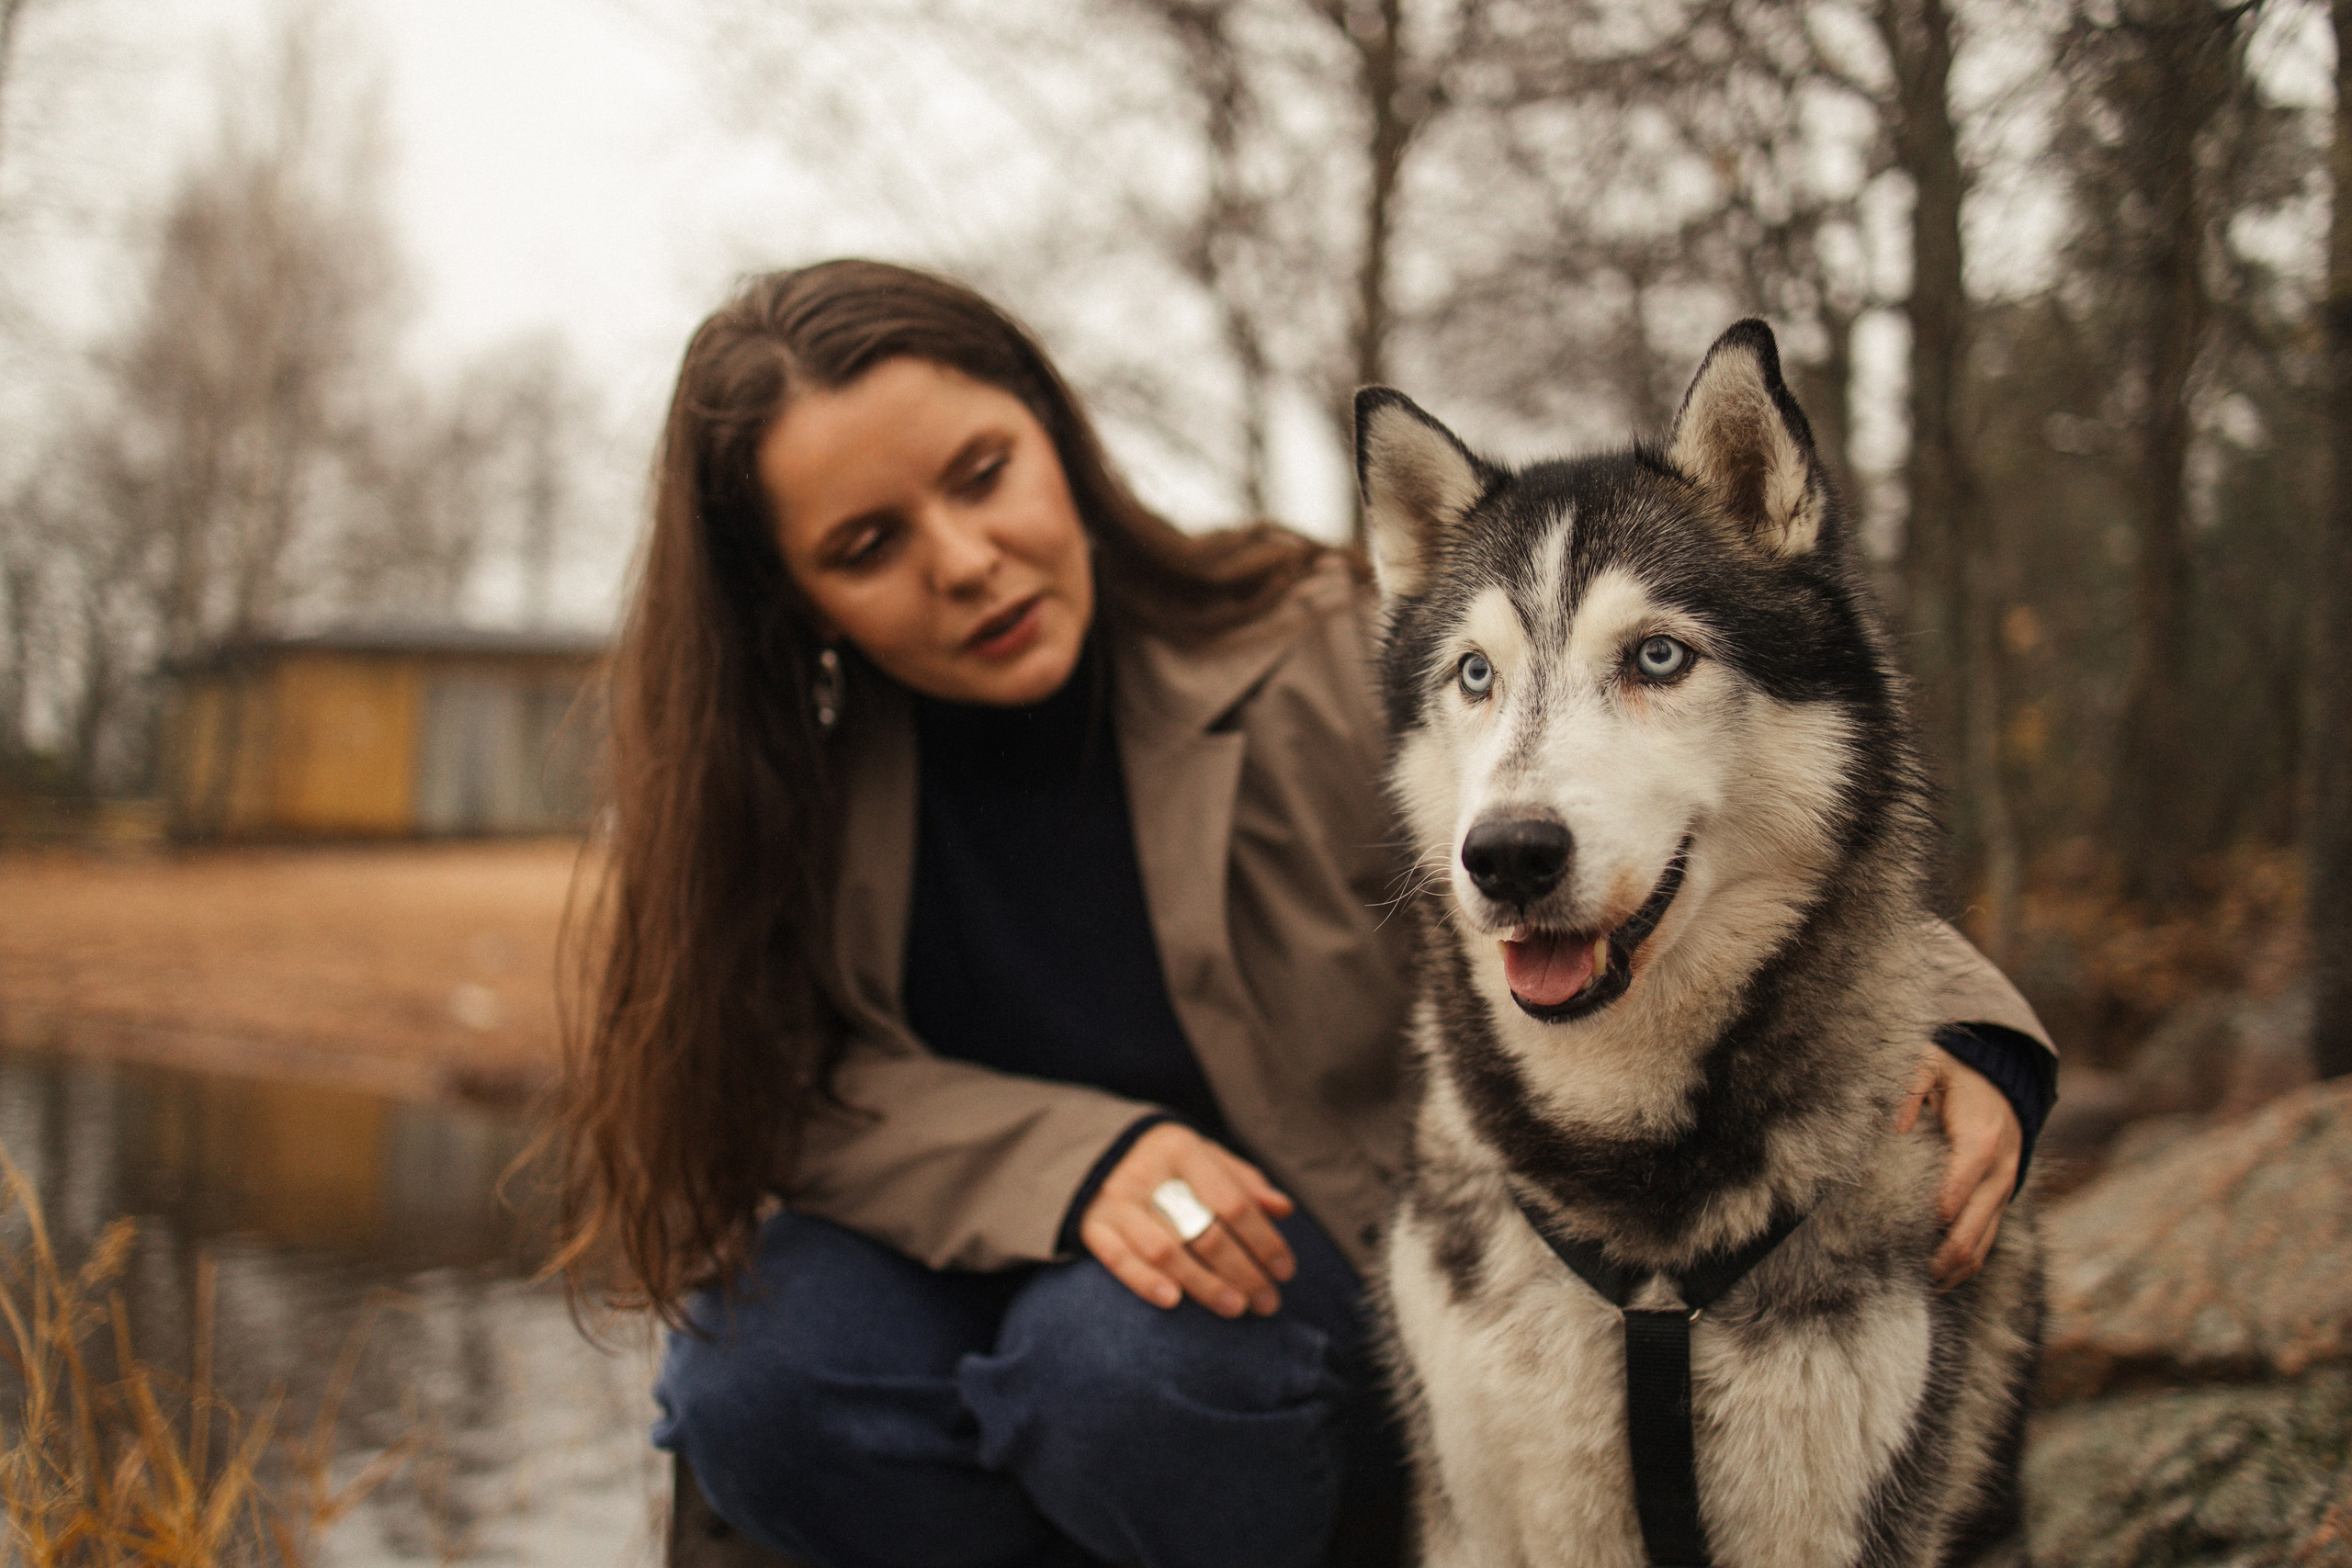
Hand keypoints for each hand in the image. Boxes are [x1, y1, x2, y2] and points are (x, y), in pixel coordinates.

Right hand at [1079, 1122, 1297, 1317]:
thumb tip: (1284, 1209)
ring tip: (1235, 1308)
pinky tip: (1174, 1302)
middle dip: (1242, 1272)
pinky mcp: (1092, 1225)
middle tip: (1268, 1302)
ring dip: (1204, 1284)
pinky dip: (1145, 1282)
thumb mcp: (1204, 1156)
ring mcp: (1117, 1200)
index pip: (1232, 1202)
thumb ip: (1243, 1181)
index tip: (1286, 1270)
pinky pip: (1118, 1258)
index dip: (1264, 1240)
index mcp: (1182, 1149)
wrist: (1093, 1149)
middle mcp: (1148, 1173)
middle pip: (1204, 1231)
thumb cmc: (1166, 1160)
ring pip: (1165, 1251)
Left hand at [1897, 1044, 2022, 1290]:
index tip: (1921, 1222)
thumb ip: (1912, 1086)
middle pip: (1978, 1222)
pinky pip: (1988, 1239)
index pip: (1967, 1176)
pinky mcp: (2000, 1200)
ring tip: (1921, 1284)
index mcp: (1983, 1137)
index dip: (1947, 1201)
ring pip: (1985, 1240)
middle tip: (1913, 1271)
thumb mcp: (1931, 1063)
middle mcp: (2001, 1169)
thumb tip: (1897, 1124)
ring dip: (1956, 1265)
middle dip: (1947, 1250)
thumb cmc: (1957, 1074)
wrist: (2003, 1079)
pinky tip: (1940, 1278)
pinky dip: (1967, 1262)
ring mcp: (2004, 1188)